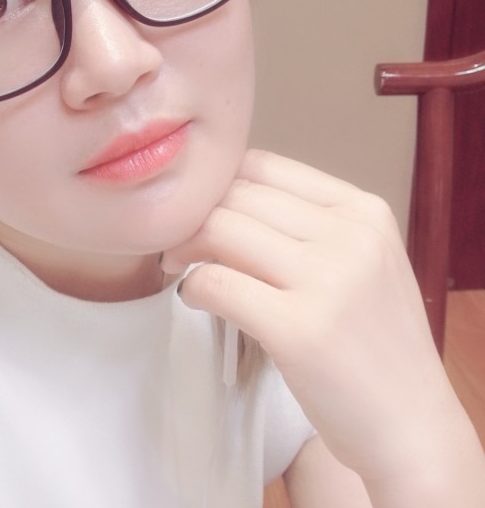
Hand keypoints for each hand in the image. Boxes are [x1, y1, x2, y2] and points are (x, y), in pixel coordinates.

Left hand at [164, 149, 460, 482]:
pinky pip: (216, 283)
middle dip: (194, 216)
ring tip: (181, 269)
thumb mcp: (362, 262)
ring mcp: (327, 281)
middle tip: (178, 245)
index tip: (201, 212)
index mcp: (363, 211)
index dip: (218, 185)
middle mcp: (350, 235)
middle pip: (237, 196)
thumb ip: (307, 226)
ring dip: (184, 247)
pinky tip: (194, 298)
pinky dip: (191, 287)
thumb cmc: (375, 341)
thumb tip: (223, 201)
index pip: (264, 166)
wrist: (411, 424)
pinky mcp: (298, 329)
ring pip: (220, 230)